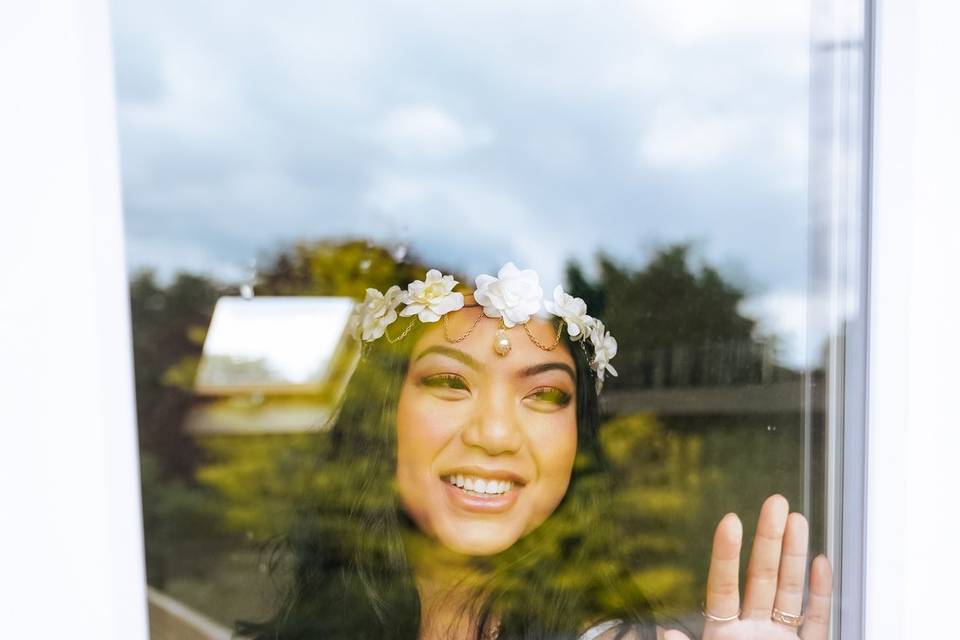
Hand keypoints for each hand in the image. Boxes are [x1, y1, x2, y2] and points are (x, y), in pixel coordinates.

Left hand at [700, 494, 832, 638]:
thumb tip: (665, 631)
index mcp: (723, 634)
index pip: (723, 588)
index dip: (726, 555)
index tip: (731, 519)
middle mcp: (753, 632)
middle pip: (761, 578)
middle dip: (769, 538)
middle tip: (775, 502)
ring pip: (790, 592)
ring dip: (794, 555)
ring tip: (796, 519)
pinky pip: (817, 621)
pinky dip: (821, 594)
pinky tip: (821, 562)